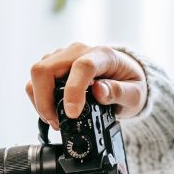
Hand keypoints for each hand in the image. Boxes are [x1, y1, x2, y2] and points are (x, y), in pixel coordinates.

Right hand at [26, 42, 147, 130]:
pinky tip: (52, 111)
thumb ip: (120, 92)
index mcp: (103, 55)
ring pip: (38, 74)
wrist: (125, 76)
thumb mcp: (136, 93)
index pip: (82, 67)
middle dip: (45, 100)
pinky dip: (40, 98)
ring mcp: (64, 56)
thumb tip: (99, 91)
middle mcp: (79, 51)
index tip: (72, 113)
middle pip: (46, 68)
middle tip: (57, 122)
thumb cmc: (131, 83)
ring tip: (56, 120)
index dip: (73, 91)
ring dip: (40, 100)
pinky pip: (38, 79)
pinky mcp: (54, 64)